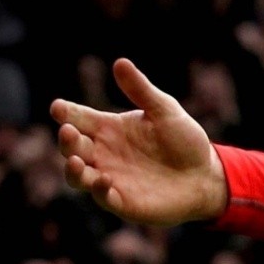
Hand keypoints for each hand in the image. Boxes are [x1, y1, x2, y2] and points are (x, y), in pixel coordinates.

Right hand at [52, 58, 228, 224]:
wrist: (206, 175)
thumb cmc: (184, 141)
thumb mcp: (165, 111)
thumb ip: (141, 90)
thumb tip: (120, 62)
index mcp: (109, 128)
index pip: (78, 118)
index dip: (65, 112)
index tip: (57, 107)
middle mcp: (103, 153)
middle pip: (72, 146)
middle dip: (66, 139)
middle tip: (67, 130)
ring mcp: (110, 177)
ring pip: (78, 175)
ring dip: (73, 169)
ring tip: (75, 160)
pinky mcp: (123, 201)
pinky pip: (103, 197)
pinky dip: (99, 190)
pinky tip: (104, 180)